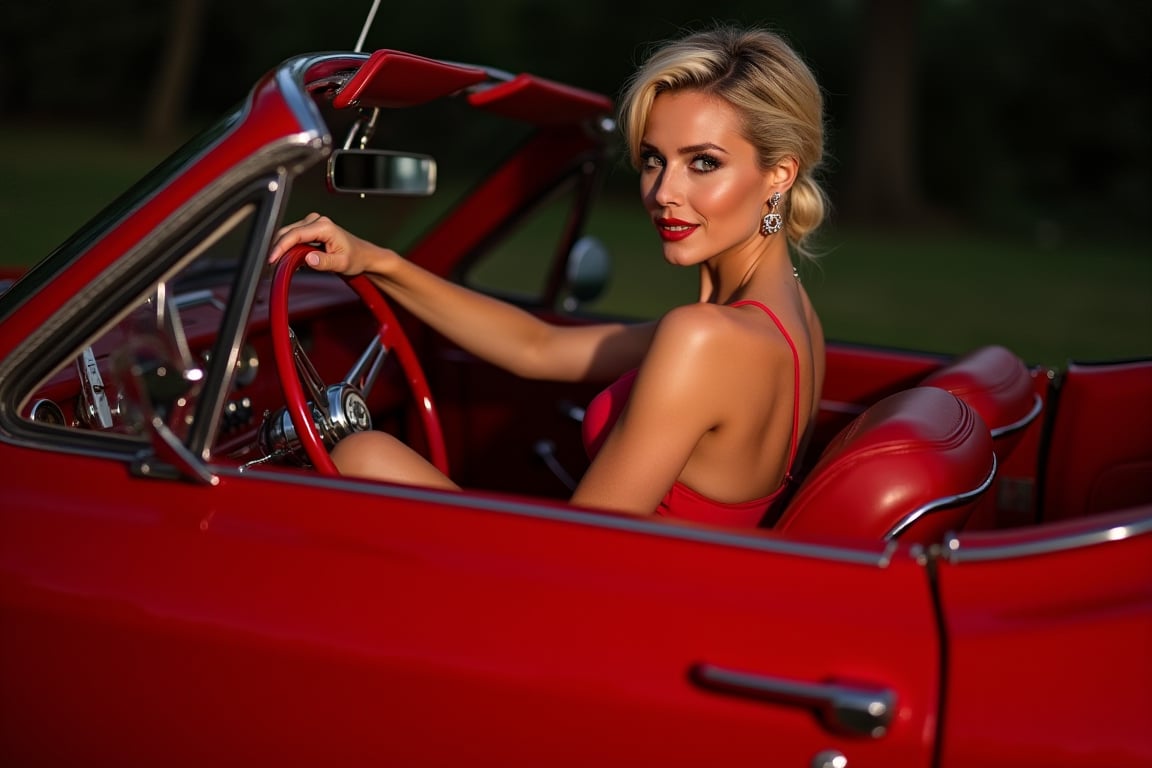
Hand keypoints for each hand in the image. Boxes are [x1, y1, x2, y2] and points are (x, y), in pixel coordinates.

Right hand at [267, 213, 394, 276]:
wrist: (362, 255)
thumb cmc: (355, 257)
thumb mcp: (341, 263)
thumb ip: (324, 262)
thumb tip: (308, 259)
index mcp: (324, 226)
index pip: (295, 234)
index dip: (281, 246)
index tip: (273, 259)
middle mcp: (316, 220)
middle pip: (287, 232)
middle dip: (277, 248)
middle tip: (271, 266)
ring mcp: (312, 223)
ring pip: (287, 233)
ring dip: (280, 248)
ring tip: (277, 264)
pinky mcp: (309, 228)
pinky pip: (292, 236)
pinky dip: (286, 247)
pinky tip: (286, 259)